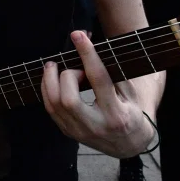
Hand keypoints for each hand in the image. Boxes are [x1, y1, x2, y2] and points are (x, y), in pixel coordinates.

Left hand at [41, 31, 157, 157]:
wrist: (130, 144)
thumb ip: (114, 73)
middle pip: (69, 99)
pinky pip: (51, 109)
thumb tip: (91, 46)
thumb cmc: (132, 112)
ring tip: (53, 66)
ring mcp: (80, 132)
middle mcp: (96, 126)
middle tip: (73, 67)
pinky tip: (52, 79)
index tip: (79, 36)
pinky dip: (48, 90)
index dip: (87, 54)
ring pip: (55, 105)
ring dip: (50, 80)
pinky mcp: (69, 132)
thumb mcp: (132, 93)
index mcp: (117, 114)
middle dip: (66, 75)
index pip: (99, 80)